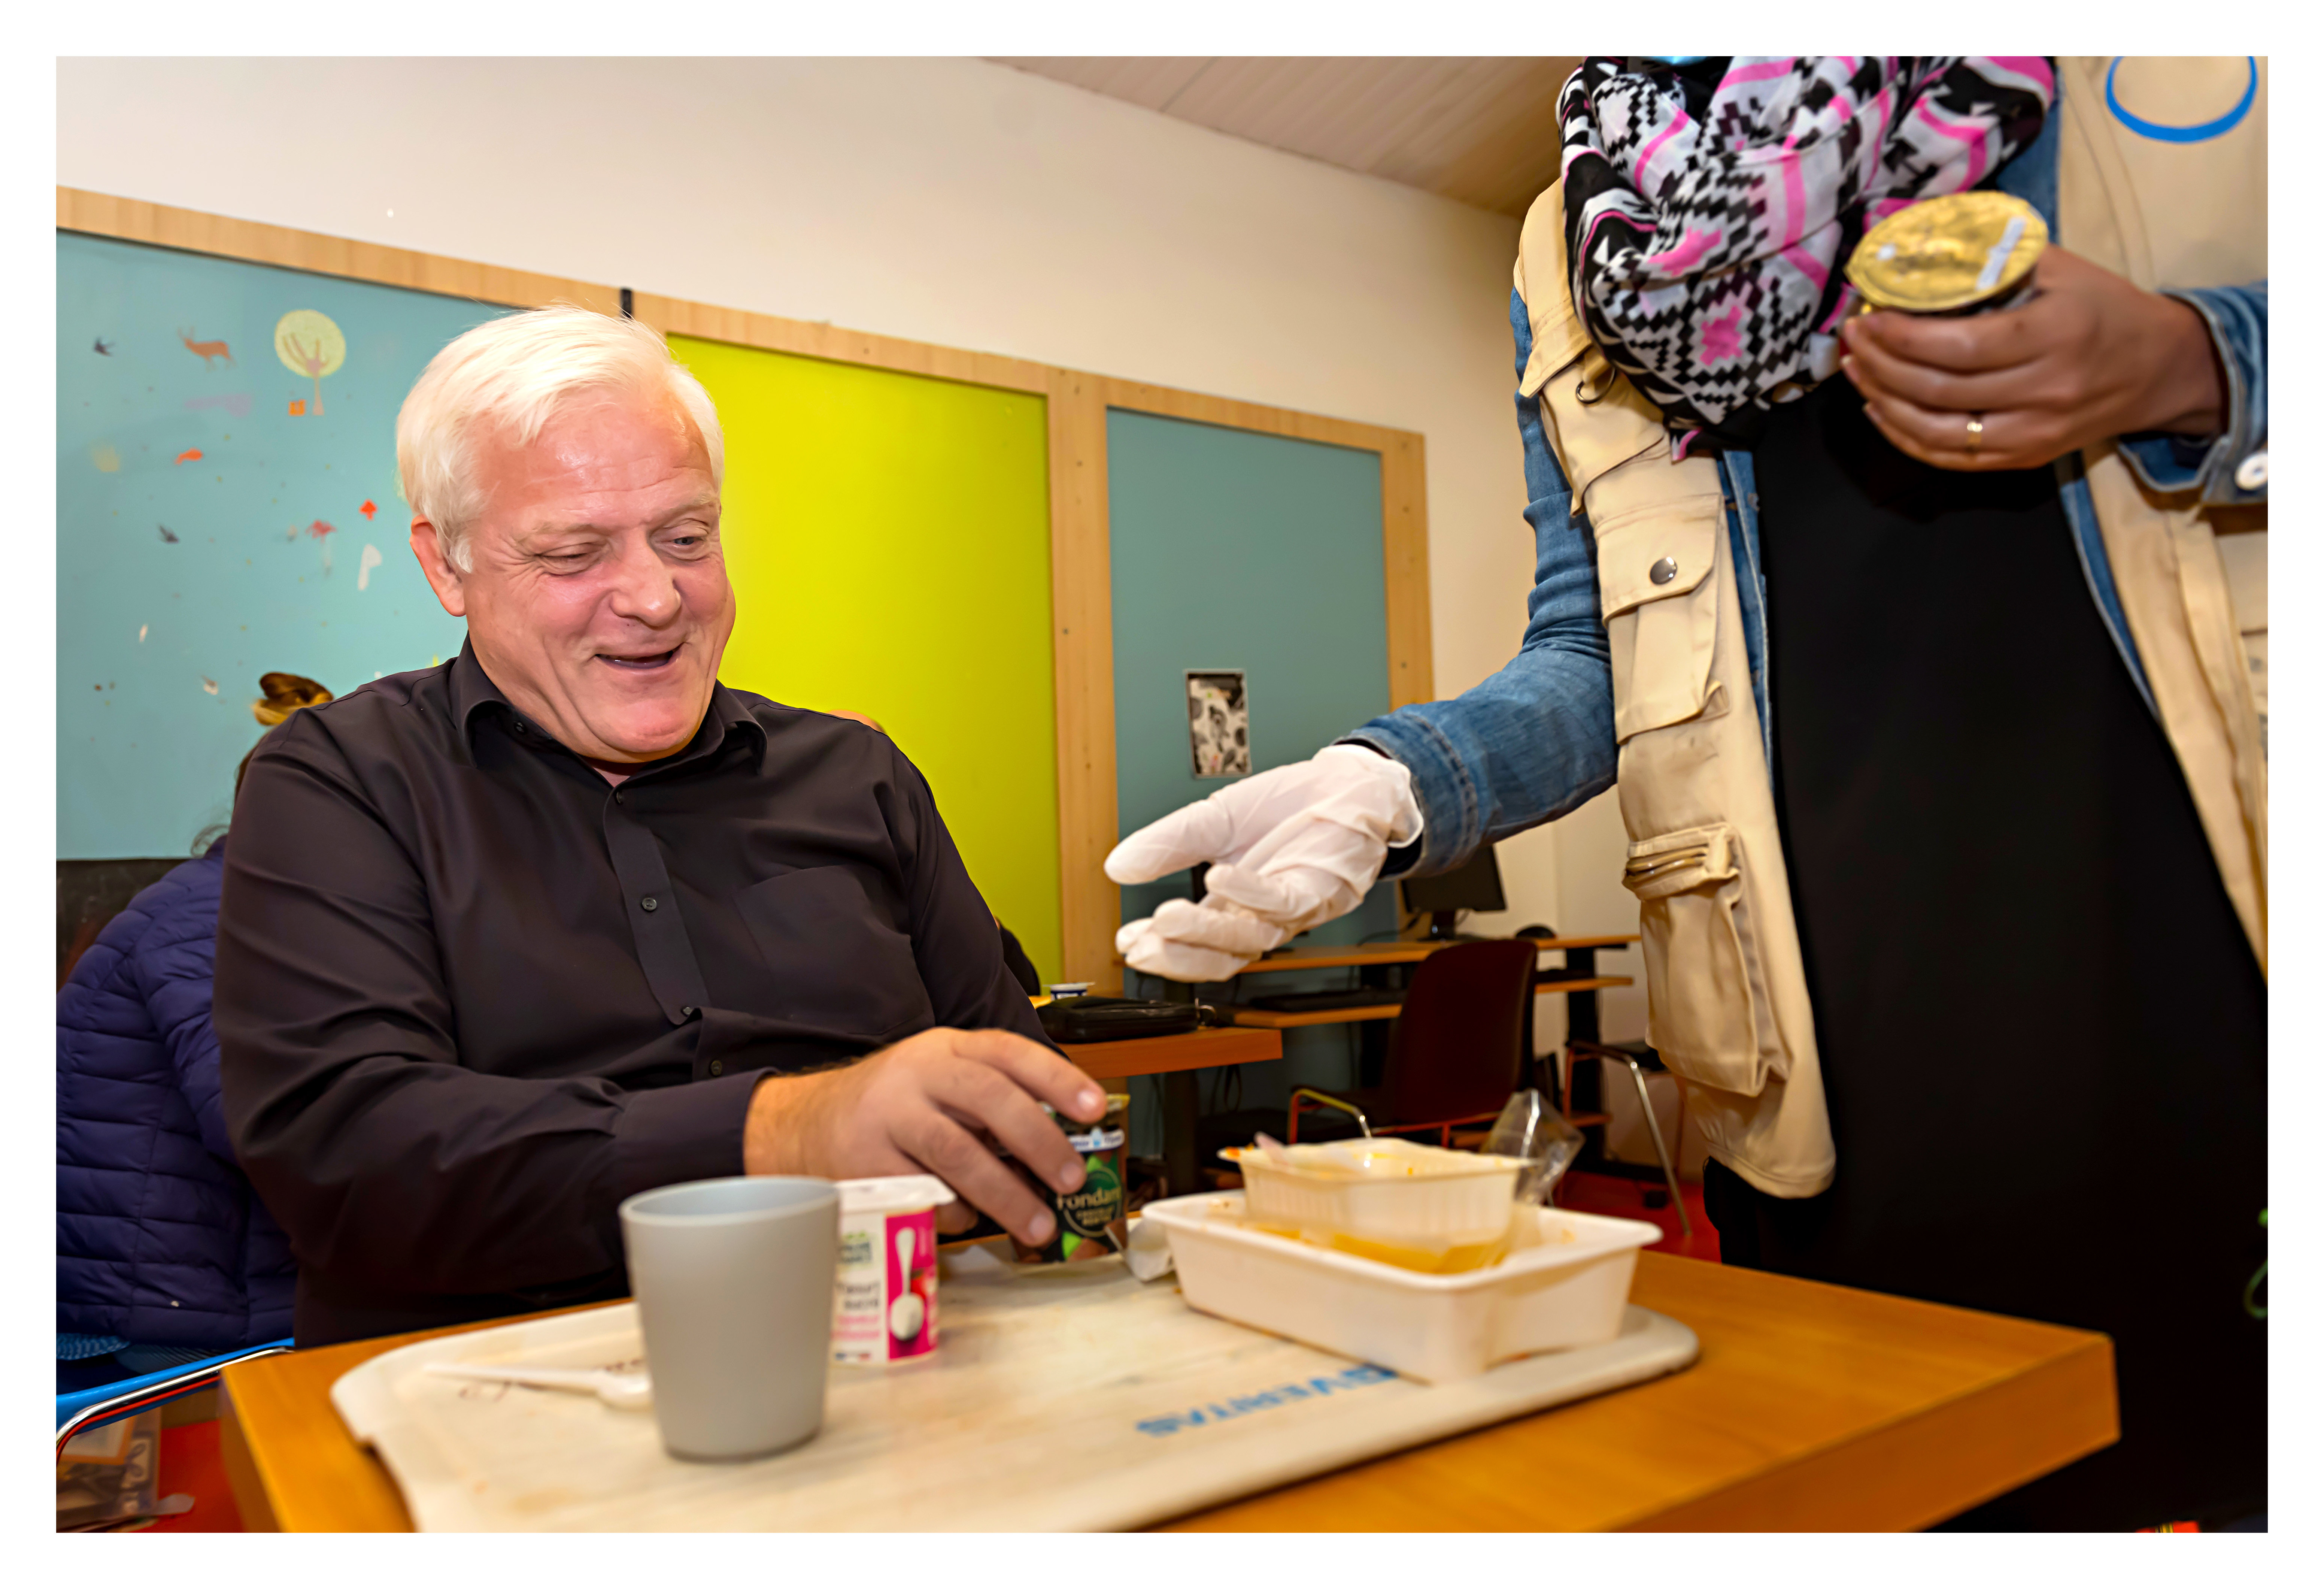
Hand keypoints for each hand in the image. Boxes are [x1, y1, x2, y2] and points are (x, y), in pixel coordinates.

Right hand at [741, 1027, 1104, 1244]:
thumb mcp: (941, 1078)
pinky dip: (955, 1212)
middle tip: (1071, 1177)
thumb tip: (1063, 1143)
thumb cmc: (894, 1105)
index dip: (1055, 1077)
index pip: (1008, 1052)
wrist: (806, 1123)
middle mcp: (917, 1074)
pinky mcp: (866, 1162)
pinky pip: (923, 1193)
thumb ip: (994, 1099)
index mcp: (945, 1048)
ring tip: (1039, 1223)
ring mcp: (888, 1117)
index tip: (1093, 1106)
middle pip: (987, 1098)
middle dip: (1038, 1141)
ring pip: (956, 1152)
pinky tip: (970, 1217)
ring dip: (1006, 1192)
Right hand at [1105, 744, 1421, 982]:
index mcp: (1233, 907)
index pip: (1192, 944)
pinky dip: (1250, 893)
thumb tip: (1117, 868)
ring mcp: (1293, 910)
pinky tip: (1218, 877)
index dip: (1159, 952)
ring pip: (1249, 939)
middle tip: (1140, 948)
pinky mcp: (1321, 890)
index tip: (1126, 944)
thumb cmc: (1287, 808)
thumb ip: (1169, 844)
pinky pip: (1284, 901)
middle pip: (1219, 957)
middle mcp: (1263, 918)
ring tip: (1166, 916)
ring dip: (1205, 931)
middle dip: (1176, 956)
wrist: (1345, 784)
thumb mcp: (1216, 819)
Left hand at [1840, 246, 2225, 471]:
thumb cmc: (2102, 308)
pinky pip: (1951, 458)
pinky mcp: (2026, 457)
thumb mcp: (2058, 268)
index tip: (1870, 316)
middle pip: (1938, 390)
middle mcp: (2046, 390)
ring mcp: (2035, 432)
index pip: (1959, 346)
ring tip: (1857, 369)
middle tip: (1853, 337)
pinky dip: (1906, 436)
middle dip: (1882, 364)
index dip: (1903, 336)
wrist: (2160, 367)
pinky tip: (1880, 408)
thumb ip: (1993, 260)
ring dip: (1883, 401)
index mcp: (2056, 335)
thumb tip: (1919, 252)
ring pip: (1936, 432)